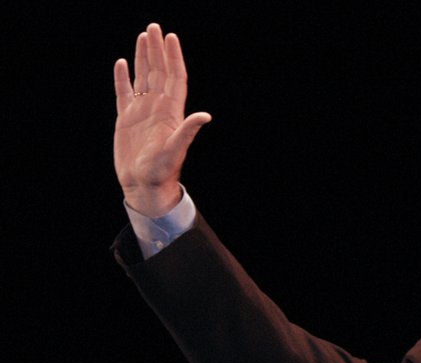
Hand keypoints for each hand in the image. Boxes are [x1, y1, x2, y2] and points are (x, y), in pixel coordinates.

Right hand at [113, 23, 210, 216]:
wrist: (144, 185)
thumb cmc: (162, 171)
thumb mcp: (176, 149)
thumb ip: (188, 130)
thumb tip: (206, 116)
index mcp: (171, 111)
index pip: (174, 77)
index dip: (173, 57)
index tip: (171, 37)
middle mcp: (158, 108)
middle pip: (158, 72)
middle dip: (157, 50)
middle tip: (154, 27)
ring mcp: (142, 112)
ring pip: (143, 78)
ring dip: (143, 58)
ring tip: (142, 37)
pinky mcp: (126, 119)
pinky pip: (124, 93)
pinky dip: (122, 78)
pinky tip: (122, 63)